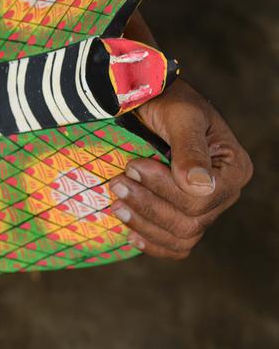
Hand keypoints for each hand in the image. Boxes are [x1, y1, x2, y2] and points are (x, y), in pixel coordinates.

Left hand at [108, 79, 252, 258]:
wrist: (151, 105)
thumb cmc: (168, 103)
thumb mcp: (181, 116)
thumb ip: (189, 148)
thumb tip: (198, 185)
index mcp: (233, 169)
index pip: (202, 197)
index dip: (165, 188)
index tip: (133, 166)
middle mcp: (225, 194)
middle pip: (190, 221)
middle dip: (148, 205)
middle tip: (116, 183)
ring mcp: (206, 209)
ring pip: (181, 237)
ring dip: (144, 225)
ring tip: (116, 205)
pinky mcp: (184, 216)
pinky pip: (175, 244)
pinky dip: (153, 243)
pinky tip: (130, 235)